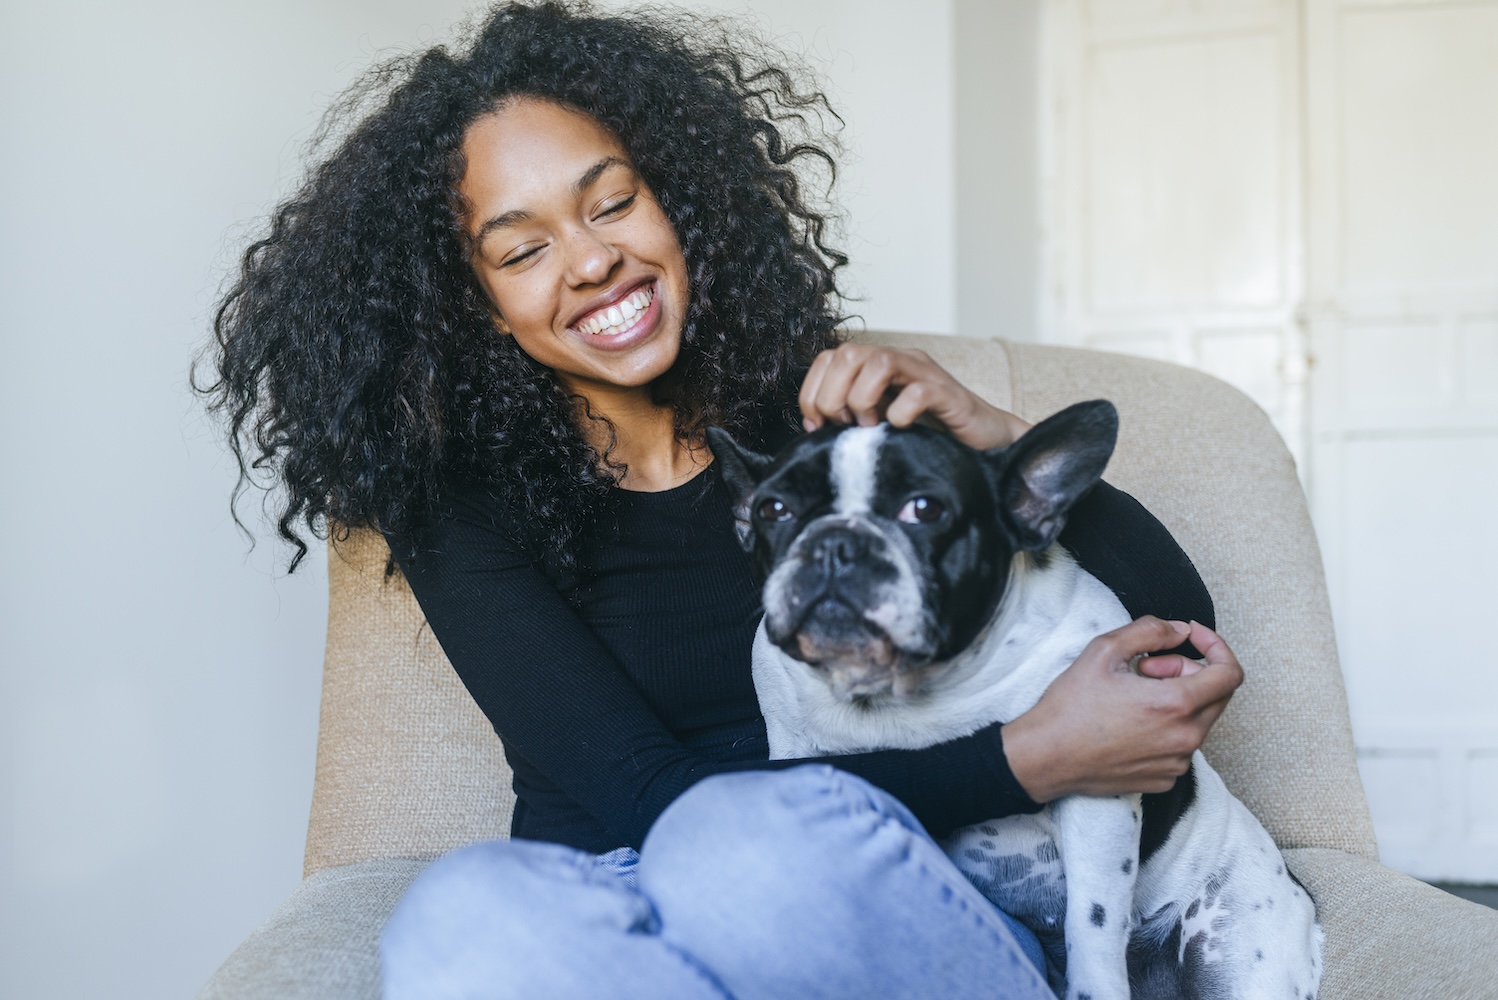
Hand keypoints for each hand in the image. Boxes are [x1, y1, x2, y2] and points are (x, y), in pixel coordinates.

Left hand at [799, 343, 1030, 448]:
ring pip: (880, 361)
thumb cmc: (930, 435)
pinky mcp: (950, 395)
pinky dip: (902, 411)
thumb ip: (850, 418)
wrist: (985, 443)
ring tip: (870, 425)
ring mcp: (925, 374)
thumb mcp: (880, 424)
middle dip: (833, 395)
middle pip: (849, 353)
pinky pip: (919, 391)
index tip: (816, 426)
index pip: (829, 358)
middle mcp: (900, 362)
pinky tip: (899, 427)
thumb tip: (813, 426)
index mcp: (877, 367)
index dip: (812, 391)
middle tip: (844, 425)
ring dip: (862, 398)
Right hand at [1001, 618, 1242, 802]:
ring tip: (1134, 695)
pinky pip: (1181, 745)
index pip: (1230, 674)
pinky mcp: (1165, 779)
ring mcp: (1176, 763)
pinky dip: (1167, 726)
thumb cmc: (1070, 707)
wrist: (1045, 757)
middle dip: (1189, 670)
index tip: (1194, 638)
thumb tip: (1180, 631)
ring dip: (1177, 699)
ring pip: (1198, 719)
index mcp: (1175, 705)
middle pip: (1217, 695)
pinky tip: (1131, 722)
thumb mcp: (1104, 650)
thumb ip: (1150, 631)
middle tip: (1147, 666)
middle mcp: (1184, 738)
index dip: (1216, 647)